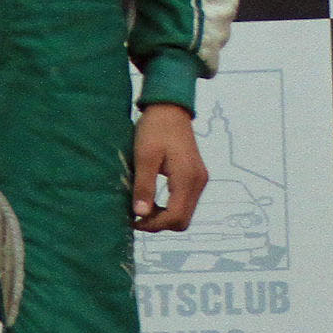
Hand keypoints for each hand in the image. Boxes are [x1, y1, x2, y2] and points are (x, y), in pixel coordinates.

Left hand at [132, 103, 206, 230]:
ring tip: (144, 205)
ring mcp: (200, 179)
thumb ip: (144, 186)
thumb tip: (141, 214)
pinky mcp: (197, 176)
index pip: (175, 217)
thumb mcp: (144, 157)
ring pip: (185, 213)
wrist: (170, 108)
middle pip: (183, 221)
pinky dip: (170, 207)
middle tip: (138, 214)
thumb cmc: (155, 128)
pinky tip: (155, 199)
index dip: (153, 225)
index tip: (133, 219)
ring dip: (164, 216)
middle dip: (159, 223)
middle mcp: (198, 181)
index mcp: (187, 177)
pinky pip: (186, 202)